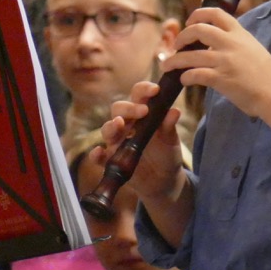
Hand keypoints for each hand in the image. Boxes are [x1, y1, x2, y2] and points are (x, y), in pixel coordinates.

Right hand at [92, 82, 185, 202]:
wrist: (163, 180)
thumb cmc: (166, 153)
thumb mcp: (170, 140)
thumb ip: (169, 126)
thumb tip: (174, 111)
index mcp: (143, 114)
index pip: (138, 95)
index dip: (143, 90)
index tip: (155, 90)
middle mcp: (127, 125)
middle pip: (118, 109)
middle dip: (128, 108)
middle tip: (143, 111)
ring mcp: (117, 142)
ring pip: (107, 129)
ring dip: (111, 126)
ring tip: (119, 124)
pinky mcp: (111, 161)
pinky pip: (99, 157)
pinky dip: (96, 154)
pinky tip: (99, 152)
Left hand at [164, 7, 270, 119]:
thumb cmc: (267, 74)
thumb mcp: (254, 48)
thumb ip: (237, 41)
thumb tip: (218, 40)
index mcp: (240, 34)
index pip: (216, 13)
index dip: (198, 14)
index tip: (190, 22)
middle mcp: (231, 43)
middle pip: (198, 30)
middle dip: (182, 37)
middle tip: (177, 46)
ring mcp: (225, 61)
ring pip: (190, 55)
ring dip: (174, 60)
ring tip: (166, 66)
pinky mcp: (220, 79)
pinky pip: (194, 74)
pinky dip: (185, 77)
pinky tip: (184, 80)